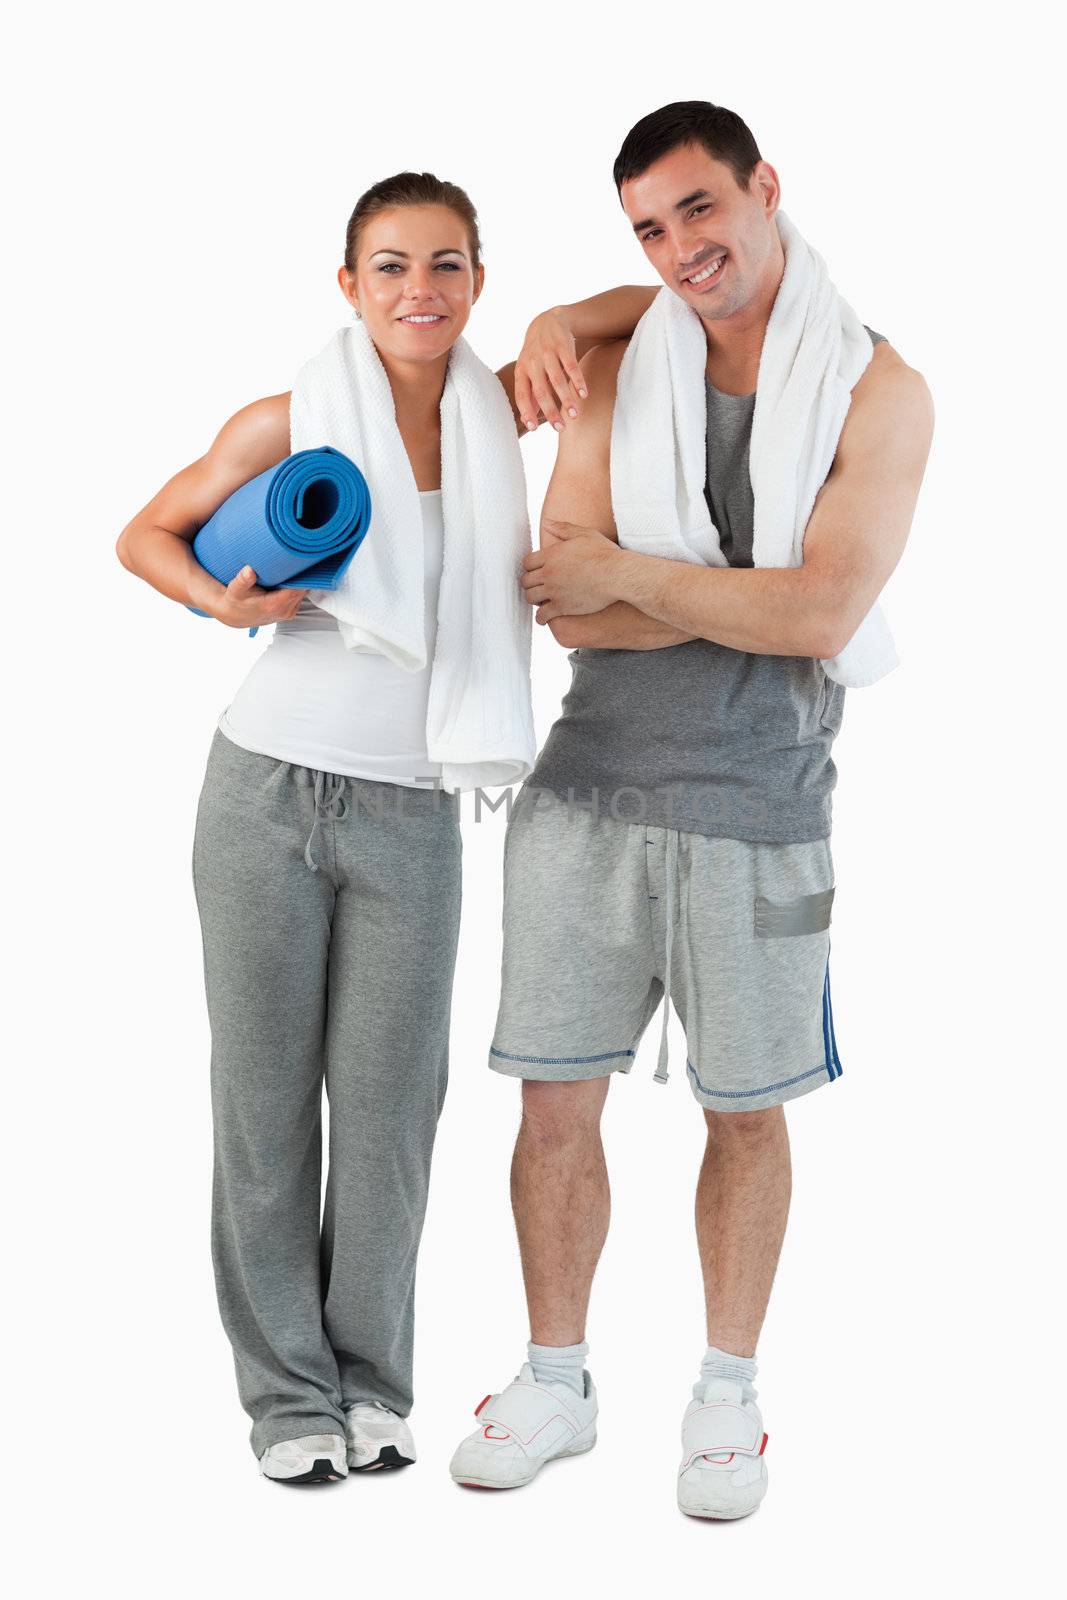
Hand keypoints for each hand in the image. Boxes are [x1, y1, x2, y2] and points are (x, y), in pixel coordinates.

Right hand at [207, 566, 308, 627]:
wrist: (235, 615)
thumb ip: (243, 580)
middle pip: (304, 589)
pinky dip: (298, 585)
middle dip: (302, 574)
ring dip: (301, 579)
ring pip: (304, 592)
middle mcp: (285, 611)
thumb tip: (249, 571)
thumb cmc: (236, 601)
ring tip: (293, 564)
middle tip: (296, 557)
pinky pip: (300, 595)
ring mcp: (289, 612)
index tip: (299, 559)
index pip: (298, 588)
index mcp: (275, 605)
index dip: (301, 574)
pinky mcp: (290, 610)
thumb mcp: (236, 589)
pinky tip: (290, 576)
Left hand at [514, 308, 588, 433]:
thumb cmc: (537, 354)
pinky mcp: (563, 346)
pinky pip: (571, 366)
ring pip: (557, 380)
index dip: (526, 411)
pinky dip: (578, 381)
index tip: (534, 428)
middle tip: (560, 428)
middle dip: (550, 411)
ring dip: (566, 399)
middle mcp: (532, 362)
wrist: (548, 321)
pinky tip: (584, 394)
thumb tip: (528, 422)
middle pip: (540, 391)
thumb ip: (529, 395)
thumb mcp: (528, 371)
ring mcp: (547, 353)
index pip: (521, 394)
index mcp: (521, 371)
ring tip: (574, 415)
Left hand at [521, 521, 622, 620]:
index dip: (530, 567)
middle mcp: (549, 573)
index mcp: (551, 555)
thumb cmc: (604, 554)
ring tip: (540, 600)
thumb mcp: (584, 534)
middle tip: (536, 586)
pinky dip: (541, 618)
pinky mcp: (563, 607)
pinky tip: (544, 617)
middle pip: (526, 581)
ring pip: (531, 598)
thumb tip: (546, 523)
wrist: (617, 575)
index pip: (527, 563)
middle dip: (530, 583)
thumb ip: (563, 528)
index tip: (535, 571)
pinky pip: (542, 615)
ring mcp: (554, 591)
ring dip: (534, 599)